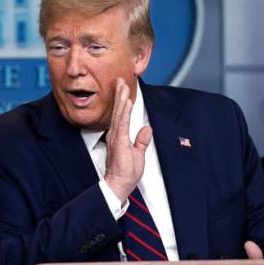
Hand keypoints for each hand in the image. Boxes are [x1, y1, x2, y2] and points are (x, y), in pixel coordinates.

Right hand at [103, 78, 152, 199]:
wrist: (119, 184)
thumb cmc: (125, 173)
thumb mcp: (138, 154)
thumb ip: (141, 141)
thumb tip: (147, 129)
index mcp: (119, 136)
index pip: (121, 115)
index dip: (122, 101)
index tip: (124, 89)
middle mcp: (116, 134)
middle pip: (118, 110)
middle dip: (120, 94)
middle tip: (120, 80)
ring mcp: (116, 137)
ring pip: (119, 113)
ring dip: (121, 98)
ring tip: (122, 85)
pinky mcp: (119, 141)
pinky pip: (122, 123)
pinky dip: (123, 111)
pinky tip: (125, 102)